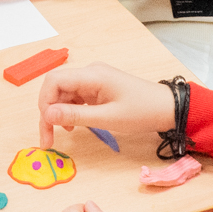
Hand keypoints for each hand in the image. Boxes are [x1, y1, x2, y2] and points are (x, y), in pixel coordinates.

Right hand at [37, 62, 176, 148]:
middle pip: (56, 87)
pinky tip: (73, 125)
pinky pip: (75, 96)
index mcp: (92, 75)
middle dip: (48, 111)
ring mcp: (94, 80)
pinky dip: (70, 111)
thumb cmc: (142, 112)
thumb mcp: (108, 118)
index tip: (47, 126)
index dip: (44, 103)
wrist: (167, 108)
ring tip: (62, 133)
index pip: (53, 81)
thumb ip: (76, 115)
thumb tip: (47, 114)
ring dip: (59, 113)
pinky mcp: (98, 88)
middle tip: (48, 138)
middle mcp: (90, 73)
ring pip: (64, 93)